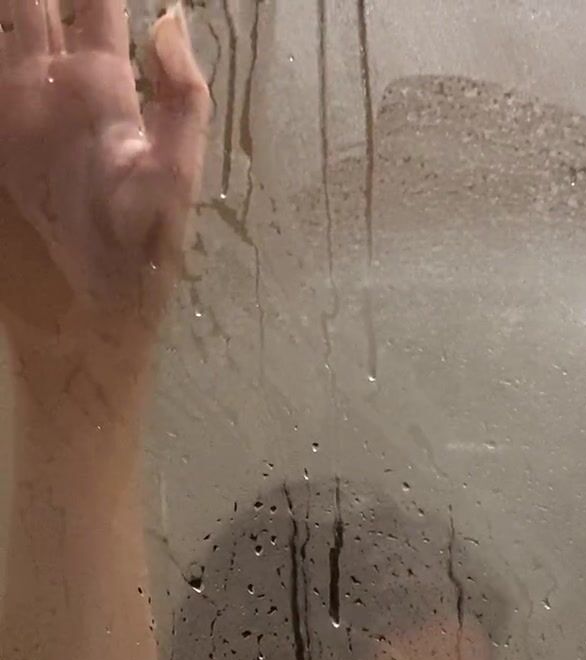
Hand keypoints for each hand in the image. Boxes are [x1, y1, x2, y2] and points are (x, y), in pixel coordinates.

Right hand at [0, 0, 208, 358]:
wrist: (87, 315)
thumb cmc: (139, 256)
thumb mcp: (172, 180)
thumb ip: (180, 101)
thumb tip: (169, 16)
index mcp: (105, 90)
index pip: (97, 5)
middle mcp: (56, 89)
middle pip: (37, 7)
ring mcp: (16, 113)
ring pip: (4, 36)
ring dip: (8, 11)